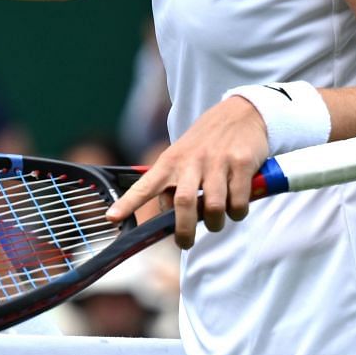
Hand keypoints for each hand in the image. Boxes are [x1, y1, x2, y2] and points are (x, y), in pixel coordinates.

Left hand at [107, 96, 267, 248]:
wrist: (242, 111)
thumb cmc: (207, 141)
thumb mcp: (182, 156)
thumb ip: (172, 184)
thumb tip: (165, 215)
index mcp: (171, 161)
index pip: (145, 184)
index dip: (128, 203)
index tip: (112, 217)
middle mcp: (192, 161)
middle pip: (183, 203)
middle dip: (183, 230)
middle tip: (185, 243)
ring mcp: (218, 162)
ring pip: (214, 207)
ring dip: (216, 223)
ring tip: (216, 222)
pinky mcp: (241, 164)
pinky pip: (238, 201)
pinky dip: (238, 211)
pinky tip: (237, 206)